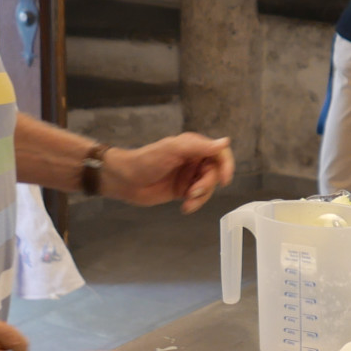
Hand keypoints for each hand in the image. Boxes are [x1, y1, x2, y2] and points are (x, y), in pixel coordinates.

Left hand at [107, 133, 234, 212]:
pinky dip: (195, 204)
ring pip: (208, 188)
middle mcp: (194, 160)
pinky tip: (185, 207)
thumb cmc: (145, 161)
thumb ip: (198, 146)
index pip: (219, 153)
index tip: (224, 180)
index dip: (226, 165)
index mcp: (193, 146)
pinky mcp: (183, 190)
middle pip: (215, 173)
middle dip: (206, 185)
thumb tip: (224, 142)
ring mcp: (189, 176)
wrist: (124, 181)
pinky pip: (198, 198)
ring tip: (187, 202)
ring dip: (201, 197)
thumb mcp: (172, 150)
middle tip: (192, 192)